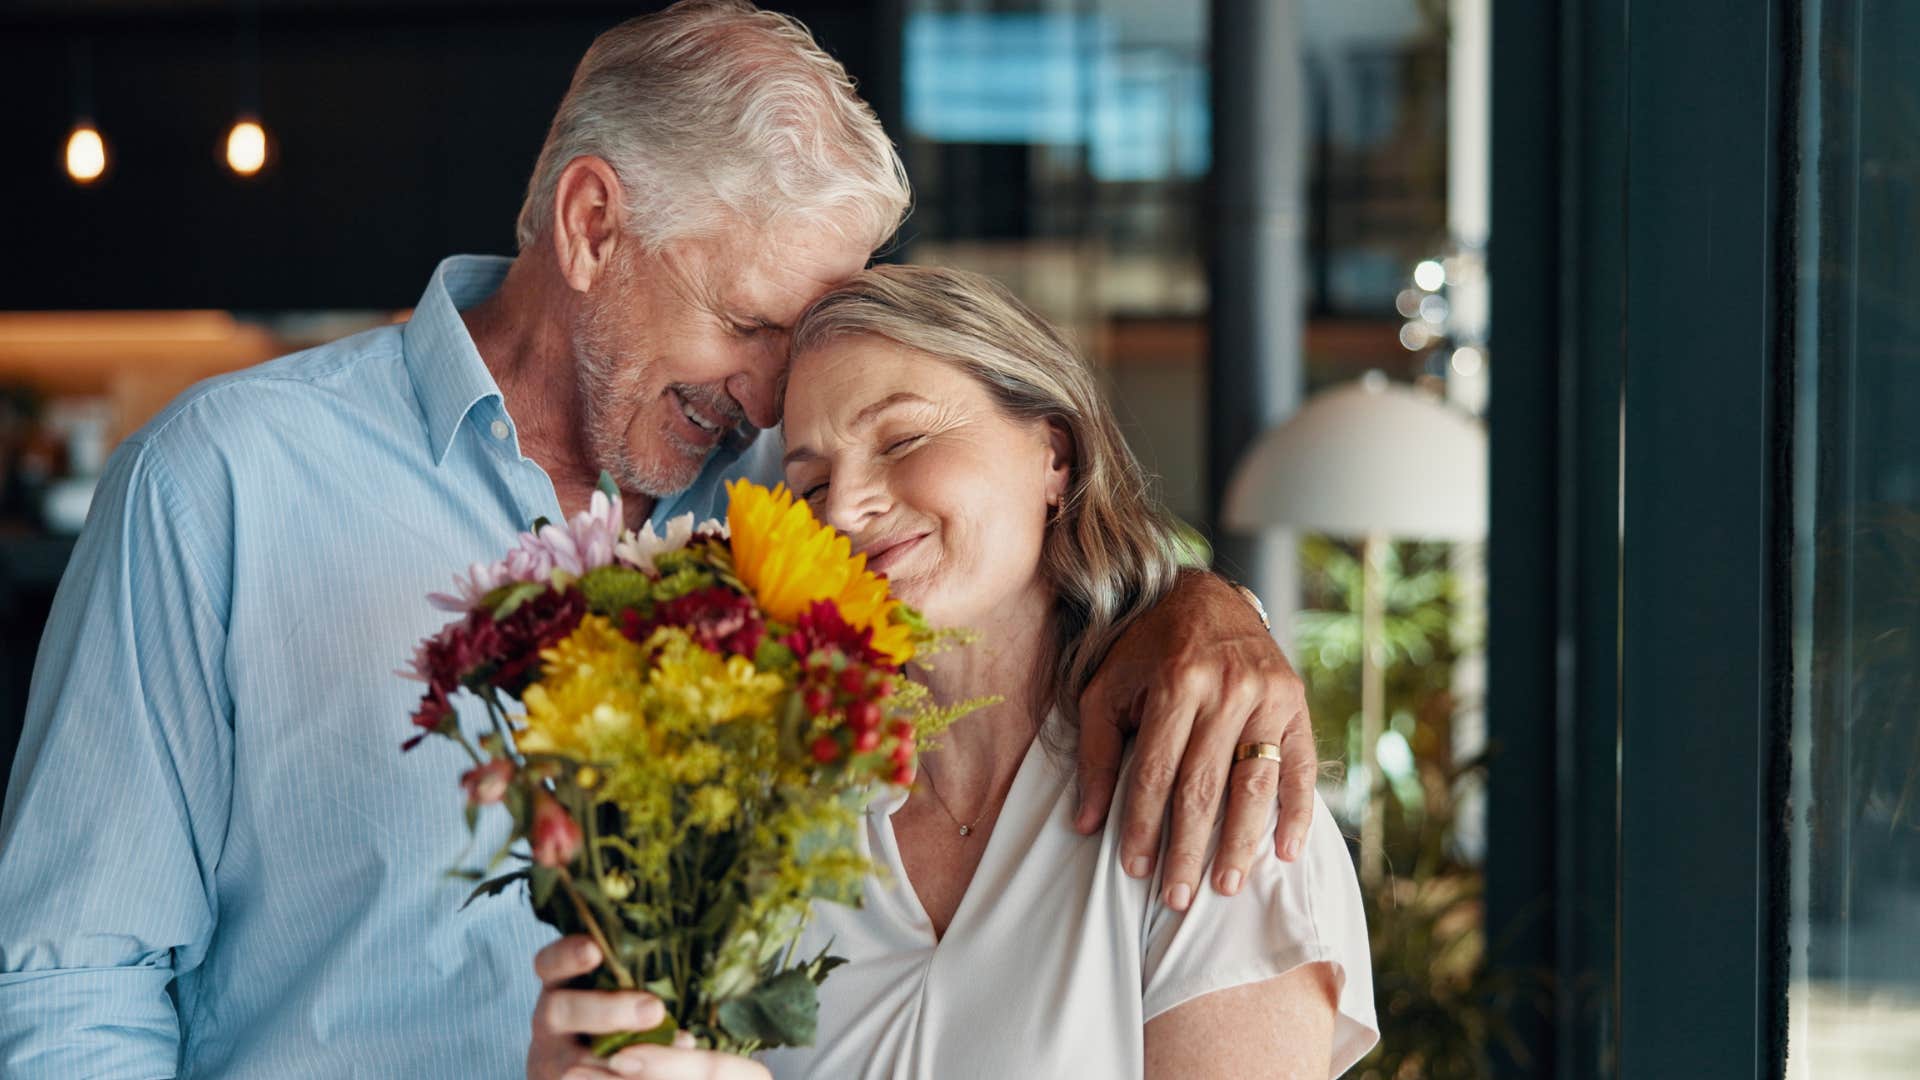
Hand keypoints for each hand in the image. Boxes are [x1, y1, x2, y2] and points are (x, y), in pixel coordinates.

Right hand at [528, 935, 770, 1079]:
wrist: (590, 1070)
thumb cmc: (622, 1016)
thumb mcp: (620, 990)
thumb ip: (638, 977)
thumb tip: (691, 968)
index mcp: (561, 985)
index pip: (549, 963)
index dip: (567, 955)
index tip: (595, 948)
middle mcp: (549, 1022)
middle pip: (559, 1011)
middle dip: (606, 1009)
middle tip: (654, 1009)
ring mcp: (553, 1062)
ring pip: (576, 1063)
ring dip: (622, 1059)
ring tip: (677, 1048)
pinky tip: (664, 1076)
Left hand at [1074, 571, 1317, 912]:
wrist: (1206, 597)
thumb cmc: (1145, 650)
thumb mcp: (1107, 688)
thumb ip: (1096, 754)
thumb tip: (1085, 825)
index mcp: (1176, 683)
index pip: (1156, 773)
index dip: (1144, 826)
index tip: (1135, 871)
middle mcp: (1227, 689)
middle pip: (1204, 787)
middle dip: (1189, 850)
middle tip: (1177, 899)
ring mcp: (1268, 695)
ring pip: (1254, 784)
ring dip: (1241, 843)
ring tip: (1226, 887)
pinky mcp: (1297, 703)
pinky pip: (1300, 766)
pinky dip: (1297, 812)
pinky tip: (1284, 852)